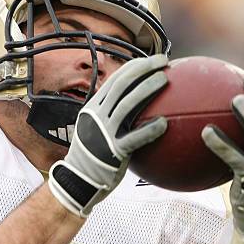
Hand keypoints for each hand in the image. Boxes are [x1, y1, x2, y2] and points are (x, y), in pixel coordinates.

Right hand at [49, 55, 168, 216]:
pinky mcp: (113, 152)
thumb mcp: (95, 131)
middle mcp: (97, 117)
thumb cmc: (93, 157)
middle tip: (164, 62)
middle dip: (143, 68)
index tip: (152, 61)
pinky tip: (165, 124)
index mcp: (93, 109)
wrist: (77, 182)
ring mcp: (104, 133)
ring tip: (166, 80)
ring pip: (127, 105)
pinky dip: (149, 129)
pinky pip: (134, 138)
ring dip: (147, 89)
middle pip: (122, 85)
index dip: (134, 67)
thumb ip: (111, 118)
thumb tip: (135, 106)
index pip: (115, 80)